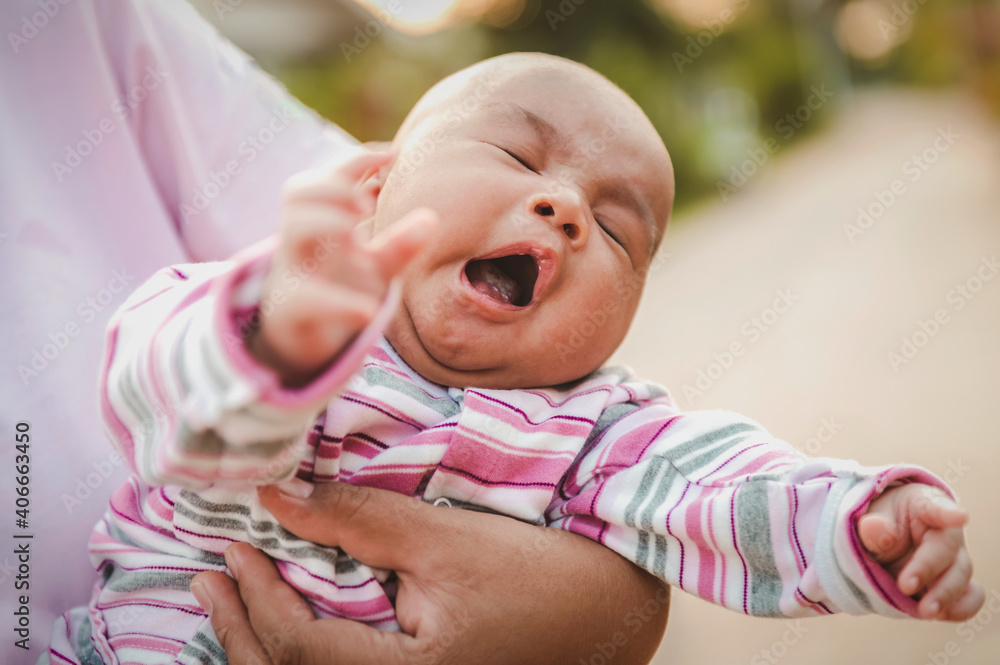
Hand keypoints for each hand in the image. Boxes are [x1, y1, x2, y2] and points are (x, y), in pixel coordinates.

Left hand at [190, 483, 668, 664]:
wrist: (610, 609)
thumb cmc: (538, 573)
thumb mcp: (443, 541)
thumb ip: (357, 519)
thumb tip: (278, 494)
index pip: (299, 649)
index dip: (255, 598)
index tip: (231, 548)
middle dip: (243, 630)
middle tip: (209, 581)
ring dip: (267, 644)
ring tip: (233, 605)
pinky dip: (307, 648)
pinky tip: (292, 625)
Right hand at [249, 149, 436, 385]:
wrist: (302, 342)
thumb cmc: (336, 290)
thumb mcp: (373, 267)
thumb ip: (399, 244)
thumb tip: (431, 218)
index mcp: (319, 223)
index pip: (324, 178)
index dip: (353, 161)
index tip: (393, 154)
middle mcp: (302, 242)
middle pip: (297, 193)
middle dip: (333, 187)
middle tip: (366, 204)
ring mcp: (293, 274)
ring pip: (294, 233)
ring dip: (328, 222)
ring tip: (356, 233)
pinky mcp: (292, 312)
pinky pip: (307, 300)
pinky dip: (340, 304)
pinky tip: (368, 311)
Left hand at [857, 483, 982, 619]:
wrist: (886, 542)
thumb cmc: (882, 523)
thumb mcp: (871, 518)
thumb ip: (873, 526)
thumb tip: (875, 529)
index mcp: (923, 506)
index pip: (935, 507)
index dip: (947, 513)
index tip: (959, 516)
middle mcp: (946, 532)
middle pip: (946, 549)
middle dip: (928, 569)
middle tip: (905, 585)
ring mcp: (953, 559)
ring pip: (959, 575)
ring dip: (945, 595)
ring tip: (926, 611)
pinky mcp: (955, 584)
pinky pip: (970, 595)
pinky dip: (962, 607)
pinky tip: (944, 615)